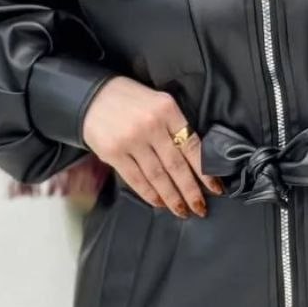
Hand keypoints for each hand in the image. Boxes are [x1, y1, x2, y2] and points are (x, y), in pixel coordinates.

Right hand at [82, 76, 222, 218]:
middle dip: (191, 191)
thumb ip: (175, 125)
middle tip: (200, 208)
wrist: (92, 96)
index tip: (215, 188)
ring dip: (172, 197)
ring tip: (182, 210)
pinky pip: (136, 178)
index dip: (205, 171)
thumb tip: (196, 159)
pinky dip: (149, 193)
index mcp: (168, 110)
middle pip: (176, 166)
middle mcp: (151, 125)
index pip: (192, 146)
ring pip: (158, 176)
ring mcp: (131, 140)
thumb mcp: (159, 102)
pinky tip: (159, 202)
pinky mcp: (113, 152)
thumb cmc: (131, 99)